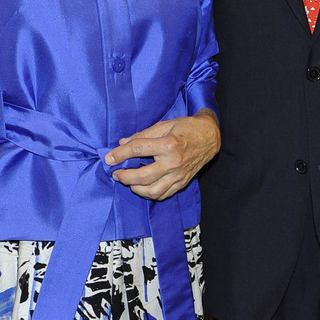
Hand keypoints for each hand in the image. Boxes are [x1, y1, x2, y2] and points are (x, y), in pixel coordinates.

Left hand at [104, 111, 219, 200]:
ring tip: (128, 182)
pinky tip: (143, 187)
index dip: (120, 154)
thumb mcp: (165, 125)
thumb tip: (123, 143)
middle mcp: (173, 162)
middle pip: (143, 176)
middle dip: (125, 177)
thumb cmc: (187, 128)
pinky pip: (164, 194)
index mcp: (168, 144)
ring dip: (136, 189)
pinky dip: (150, 194)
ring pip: (152, 191)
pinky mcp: (183, 182)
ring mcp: (179, 175)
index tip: (109, 158)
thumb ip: (143, 135)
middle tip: (116, 174)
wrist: (210, 137)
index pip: (138, 150)